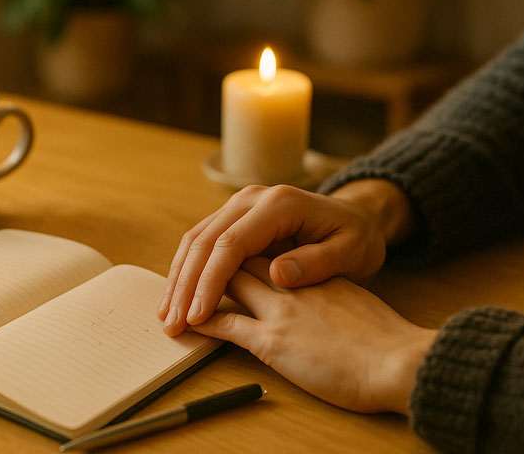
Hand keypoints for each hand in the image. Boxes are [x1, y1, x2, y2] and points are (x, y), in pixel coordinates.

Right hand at [159, 180, 411, 336]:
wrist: (355, 216)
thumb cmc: (356, 237)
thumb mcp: (351, 251)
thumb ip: (317, 263)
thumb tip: (279, 275)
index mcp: (279, 204)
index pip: (231, 244)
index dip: (211, 282)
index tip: (198, 316)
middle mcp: (251, 199)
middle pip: (204, 241)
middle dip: (185, 285)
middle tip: (172, 323)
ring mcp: (239, 206)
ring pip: (196, 241)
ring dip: (178, 280)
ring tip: (167, 316)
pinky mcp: (233, 219)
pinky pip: (202, 243)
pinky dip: (187, 272)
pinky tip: (179, 298)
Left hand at [191, 262, 436, 414]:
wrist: (400, 362)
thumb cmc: (380, 336)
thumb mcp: (346, 294)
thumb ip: (315, 280)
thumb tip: (286, 278)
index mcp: (307, 268)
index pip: (254, 247)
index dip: (226, 252)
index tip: (208, 260)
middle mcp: (288, 279)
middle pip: (231, 259)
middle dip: (200, 267)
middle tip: (179, 281)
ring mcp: (279, 307)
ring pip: (224, 284)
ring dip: (193, 292)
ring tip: (174, 303)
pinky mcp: (273, 339)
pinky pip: (227, 322)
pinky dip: (204, 318)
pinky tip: (188, 320)